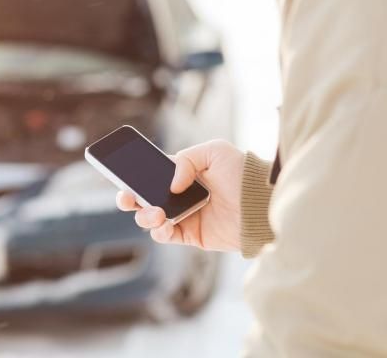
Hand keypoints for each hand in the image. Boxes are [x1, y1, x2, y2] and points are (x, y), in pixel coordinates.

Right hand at [115, 139, 243, 250]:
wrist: (263, 205)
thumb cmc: (244, 175)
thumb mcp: (215, 151)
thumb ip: (186, 159)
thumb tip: (171, 185)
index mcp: (182, 173)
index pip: (150, 174)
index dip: (133, 176)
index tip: (123, 176)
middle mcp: (180, 195)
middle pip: (143, 198)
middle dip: (128, 198)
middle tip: (127, 198)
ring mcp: (184, 216)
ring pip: (149, 218)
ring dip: (144, 215)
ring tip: (156, 212)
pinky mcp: (190, 235)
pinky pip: (164, 236)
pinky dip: (158, 231)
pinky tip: (164, 224)